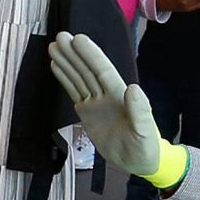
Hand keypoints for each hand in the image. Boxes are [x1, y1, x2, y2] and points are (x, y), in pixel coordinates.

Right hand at [46, 32, 166, 176]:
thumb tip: (133, 87)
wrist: (139, 162)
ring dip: (67, 62)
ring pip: (79, 78)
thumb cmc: (146, 146)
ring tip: (53, 47)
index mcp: (120, 95)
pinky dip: (65, 78)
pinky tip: (57, 66)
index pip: (102, 71)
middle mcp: (106, 94)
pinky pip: (74, 91)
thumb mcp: (145, 131)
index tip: (78, 40)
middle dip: (74, 54)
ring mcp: (95, 102)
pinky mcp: (87, 112)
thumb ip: (140, 110)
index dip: (91, 55)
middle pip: (87, 70)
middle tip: (60, 37)